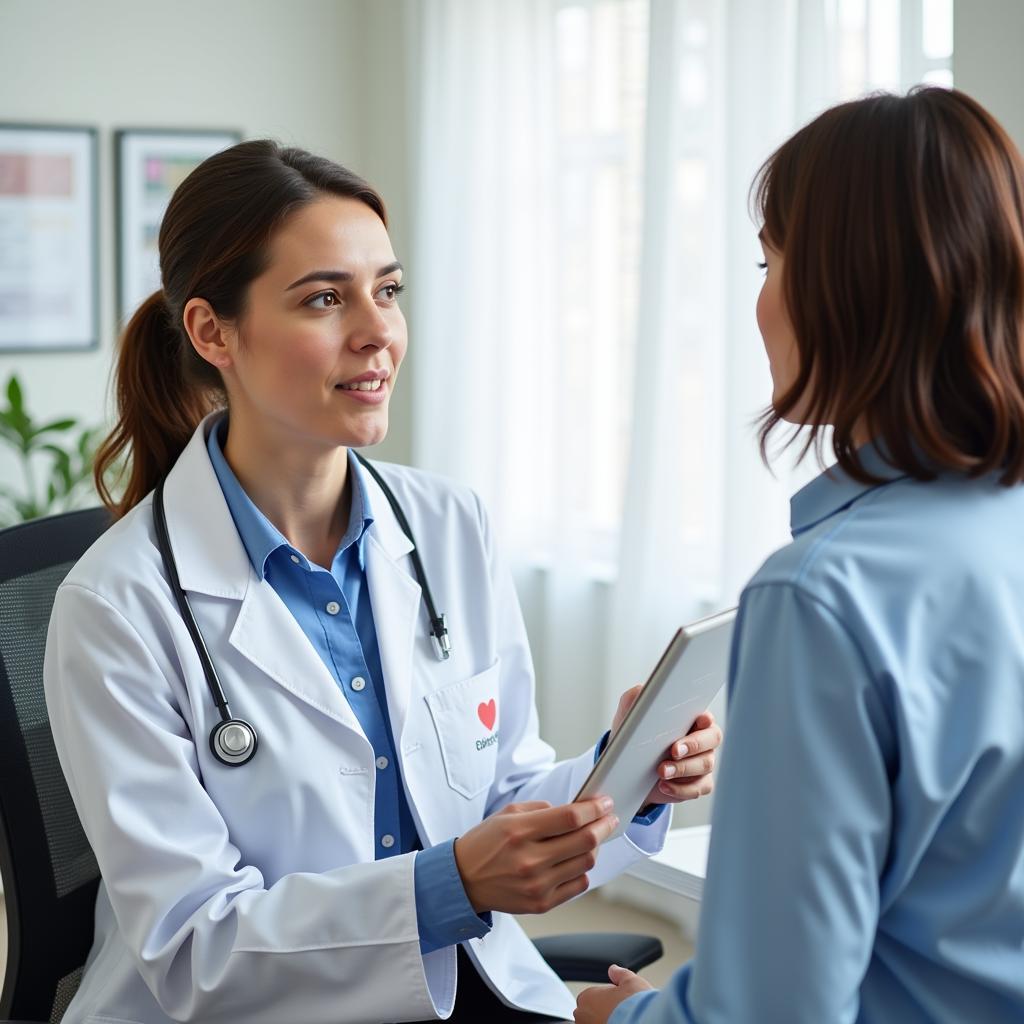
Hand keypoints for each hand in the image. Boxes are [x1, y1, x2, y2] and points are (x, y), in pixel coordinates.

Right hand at [453, 797, 618, 914]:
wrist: (463, 881)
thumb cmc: (485, 844)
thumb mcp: (508, 814)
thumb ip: (543, 809)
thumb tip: (576, 810)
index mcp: (520, 831)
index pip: (571, 818)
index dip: (594, 808)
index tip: (604, 803)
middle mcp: (530, 860)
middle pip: (585, 841)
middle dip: (604, 825)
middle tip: (609, 818)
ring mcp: (537, 884)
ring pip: (586, 863)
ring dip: (596, 847)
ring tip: (592, 837)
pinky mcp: (541, 903)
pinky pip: (578, 885)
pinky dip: (583, 869)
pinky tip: (577, 859)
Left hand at [574, 964, 653, 1022]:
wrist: (647, 1023)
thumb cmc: (635, 1006)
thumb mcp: (630, 981)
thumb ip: (619, 974)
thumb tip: (614, 970)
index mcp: (586, 998)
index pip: (595, 997)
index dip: (611, 999)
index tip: (622, 1003)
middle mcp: (582, 1017)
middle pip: (593, 1013)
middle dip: (606, 1013)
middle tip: (624, 1014)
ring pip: (596, 1023)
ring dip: (606, 1022)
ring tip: (624, 1022)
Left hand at [611, 686, 722, 806]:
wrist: (628, 767)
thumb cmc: (634, 734)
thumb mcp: (630, 712)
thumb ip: (637, 696)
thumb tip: (644, 690)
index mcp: (690, 718)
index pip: (706, 716)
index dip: (705, 719)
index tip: (697, 720)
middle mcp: (702, 739)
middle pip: (712, 739)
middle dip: (694, 745)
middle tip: (673, 750)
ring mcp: (703, 762)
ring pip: (705, 765)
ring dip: (683, 768)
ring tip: (661, 771)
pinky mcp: (697, 784)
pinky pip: (698, 788)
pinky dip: (681, 789)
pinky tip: (665, 786)